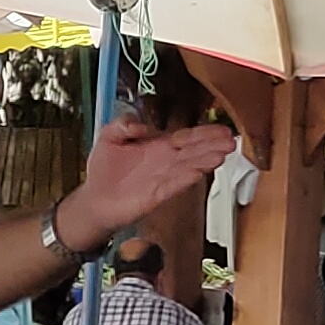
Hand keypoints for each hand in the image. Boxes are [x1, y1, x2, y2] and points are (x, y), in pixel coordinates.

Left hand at [71, 116, 236, 233]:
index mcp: (157, 146)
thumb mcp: (109, 136)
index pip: (185, 137)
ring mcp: (163, 178)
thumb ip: (123, 124)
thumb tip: (143, 125)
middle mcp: (165, 162)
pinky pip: (175, 185)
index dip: (204, 133)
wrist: (94, 200)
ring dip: (206, 160)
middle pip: (193, 151)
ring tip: (223, 153)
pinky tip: (200, 171)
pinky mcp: (157, 195)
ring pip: (189, 166)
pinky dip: (187, 178)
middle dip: (212, 145)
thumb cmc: (104, 170)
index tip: (222, 129)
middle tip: (231, 140)